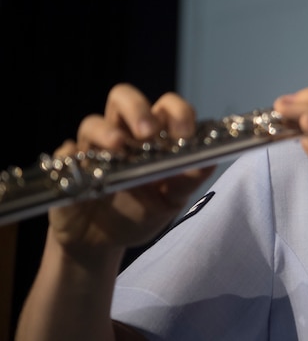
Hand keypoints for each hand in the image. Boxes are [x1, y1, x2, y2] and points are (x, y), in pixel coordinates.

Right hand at [48, 83, 214, 259]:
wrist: (102, 242)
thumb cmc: (140, 213)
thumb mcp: (171, 200)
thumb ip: (189, 180)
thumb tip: (209, 161)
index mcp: (153, 137)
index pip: (166, 107)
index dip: (177, 112)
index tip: (184, 133)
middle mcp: (123, 134)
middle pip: (124, 98)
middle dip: (137, 108)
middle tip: (147, 132)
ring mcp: (93, 148)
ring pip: (92, 122)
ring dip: (105, 131)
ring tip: (118, 148)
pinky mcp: (69, 167)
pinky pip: (65, 152)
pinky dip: (72, 156)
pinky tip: (80, 166)